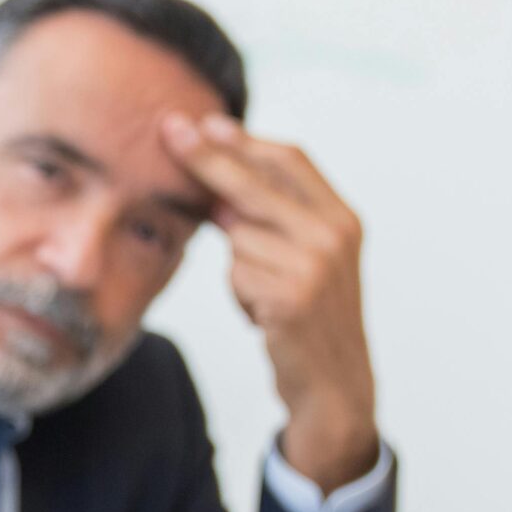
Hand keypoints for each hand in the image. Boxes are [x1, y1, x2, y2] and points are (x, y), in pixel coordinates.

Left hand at [158, 112, 379, 490]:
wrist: (337, 387)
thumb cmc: (311, 318)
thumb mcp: (304, 259)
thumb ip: (270, 219)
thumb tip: (212, 182)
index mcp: (343, 218)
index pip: (289, 160)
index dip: (244, 140)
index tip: (204, 123)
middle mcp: (334, 236)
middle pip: (255, 182)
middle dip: (206, 157)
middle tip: (169, 131)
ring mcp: (315, 266)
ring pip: (237, 236)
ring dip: (238, 267)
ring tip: (266, 297)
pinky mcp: (291, 297)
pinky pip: (237, 273)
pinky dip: (240, 296)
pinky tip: (265, 318)